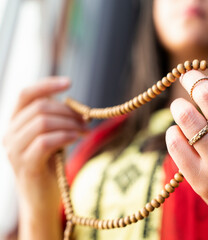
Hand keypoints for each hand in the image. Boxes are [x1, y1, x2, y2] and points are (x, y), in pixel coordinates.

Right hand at [2, 77, 86, 238]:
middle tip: (86, 121)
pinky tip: (77, 138)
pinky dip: (65, 135)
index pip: (25, 94)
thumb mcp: (53, 137)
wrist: (43, 200)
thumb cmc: (50, 166)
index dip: (47, 85)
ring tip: (85, 131)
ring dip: (70, 123)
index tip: (69, 83)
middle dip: (68, 111)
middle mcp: (10, 134)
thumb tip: (76, 105)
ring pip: (42, 122)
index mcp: (16, 124)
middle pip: (40, 107)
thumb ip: (57, 121)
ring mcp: (14, 150)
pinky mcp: (26, 165)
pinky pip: (46, 141)